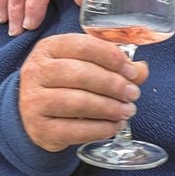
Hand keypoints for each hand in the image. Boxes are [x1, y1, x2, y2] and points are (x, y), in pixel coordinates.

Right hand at [18, 34, 148, 152]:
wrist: (34, 114)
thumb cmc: (65, 85)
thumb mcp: (85, 66)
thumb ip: (114, 66)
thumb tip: (141, 70)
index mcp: (49, 48)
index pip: (83, 46)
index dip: (111, 57)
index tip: (131, 71)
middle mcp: (36, 71)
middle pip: (80, 74)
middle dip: (113, 85)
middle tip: (133, 94)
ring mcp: (34, 100)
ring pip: (77, 102)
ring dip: (109, 108)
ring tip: (127, 111)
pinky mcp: (39, 128)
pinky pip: (74, 130)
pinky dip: (99, 129)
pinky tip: (113, 127)